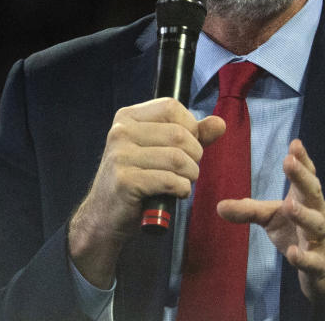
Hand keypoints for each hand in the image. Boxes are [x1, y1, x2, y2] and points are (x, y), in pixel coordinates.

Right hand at [68, 98, 225, 286]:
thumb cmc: (137, 181)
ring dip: (190, 175)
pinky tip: (175, 194)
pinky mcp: (124, 181)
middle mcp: (120, 132)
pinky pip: (170, 181)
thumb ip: (192, 135)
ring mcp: (120, 156)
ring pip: (177, 158)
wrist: (105, 217)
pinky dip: (181, 189)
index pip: (171, 107)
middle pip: (179, 134)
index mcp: (127, 117)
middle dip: (194, 156)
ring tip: (182, 182)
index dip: (190, 127)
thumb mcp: (161, 151)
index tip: (188, 147)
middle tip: (188, 171)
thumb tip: (219, 124)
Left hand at [218, 139, 324, 315]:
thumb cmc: (300, 234)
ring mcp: (321, 240)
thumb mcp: (273, 219)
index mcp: (306, 200)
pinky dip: (304, 257)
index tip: (295, 144)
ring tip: (289, 205)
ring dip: (304, 214)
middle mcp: (317, 214)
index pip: (307, 176)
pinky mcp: (320, 265)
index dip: (302, 160)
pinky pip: (313, 260)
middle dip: (302, 177)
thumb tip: (219, 206)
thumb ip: (250, 210)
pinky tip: (294, 253)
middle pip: (313, 192)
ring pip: (316, 224)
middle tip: (289, 161)